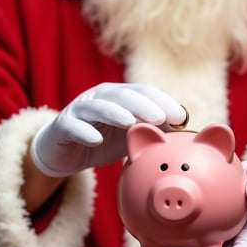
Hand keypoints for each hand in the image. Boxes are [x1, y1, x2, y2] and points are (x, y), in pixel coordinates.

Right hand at [31, 83, 185, 176]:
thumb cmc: (101, 141)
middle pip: (123, 96)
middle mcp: (100, 97)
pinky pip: (73, 126)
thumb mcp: (130, 137)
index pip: (143, 93)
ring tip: (130, 122)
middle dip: (143, 105)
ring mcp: (79, 110)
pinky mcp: (63, 126)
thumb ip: (152, 131)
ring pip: (97, 107)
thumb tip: (182, 130)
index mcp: (119, 97)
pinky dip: (84, 132)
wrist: (64, 153)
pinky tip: (96, 140)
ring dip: (115, 113)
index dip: (162, 102)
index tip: (181, 117)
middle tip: (161, 117)